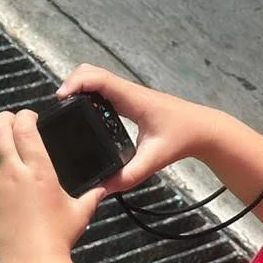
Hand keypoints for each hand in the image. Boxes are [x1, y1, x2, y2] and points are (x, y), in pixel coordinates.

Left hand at [0, 109, 104, 262]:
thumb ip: (91, 195)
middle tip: (12, 122)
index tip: (31, 118)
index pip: (23, 126)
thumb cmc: (58, 237)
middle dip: (4, 119)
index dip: (25, 116)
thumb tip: (103, 188)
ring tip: (7, 149)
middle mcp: (12, 172)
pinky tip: (5, 181)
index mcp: (38, 169)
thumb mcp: (80, 212)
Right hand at [56, 65, 210, 191]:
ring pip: (96, 78)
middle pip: (92, 72)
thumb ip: (128, 177)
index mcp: (133, 99)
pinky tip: (83, 113)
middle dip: (72, 82)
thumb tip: (102, 190)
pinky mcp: (129, 100)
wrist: (202, 130)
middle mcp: (128, 91)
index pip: (99, 79)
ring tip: (66, 108)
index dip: (77, 83)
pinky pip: (103, 89)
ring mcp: (128, 94)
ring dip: (79, 87)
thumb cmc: (181, 139)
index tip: (61, 97)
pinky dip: (88, 93)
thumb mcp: (153, 160)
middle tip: (60, 106)